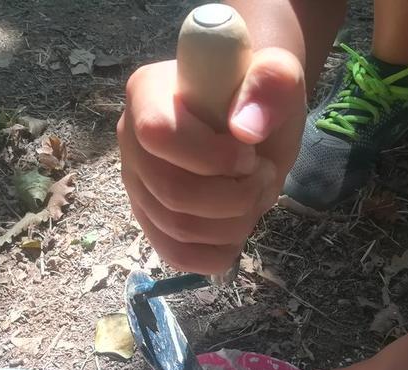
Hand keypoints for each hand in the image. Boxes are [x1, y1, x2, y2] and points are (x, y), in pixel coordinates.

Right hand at [117, 48, 304, 273]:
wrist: (251, 114)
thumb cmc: (257, 91)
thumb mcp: (277, 76)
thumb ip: (271, 84)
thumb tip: (245, 128)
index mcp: (147, 94)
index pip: (159, 134)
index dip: (212, 156)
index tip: (250, 153)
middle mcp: (130, 142)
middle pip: (171, 193)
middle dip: (233, 197)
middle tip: (262, 177)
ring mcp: (137, 185)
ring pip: (177, 230)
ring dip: (233, 224)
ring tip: (254, 195)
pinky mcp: (151, 221)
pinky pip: (176, 255)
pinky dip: (216, 253)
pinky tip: (237, 227)